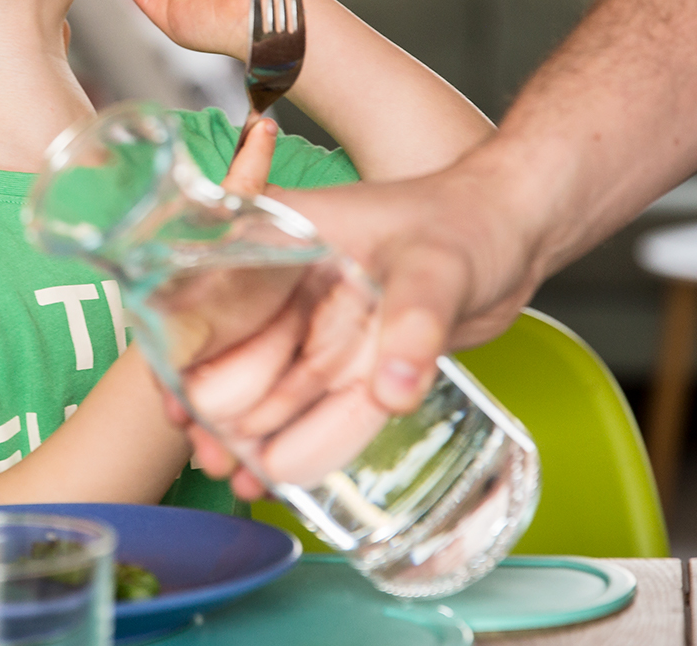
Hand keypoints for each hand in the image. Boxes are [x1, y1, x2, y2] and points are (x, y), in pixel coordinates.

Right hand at [171, 153, 541, 499]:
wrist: (518, 233)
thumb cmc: (474, 222)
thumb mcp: (440, 266)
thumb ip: (415, 322)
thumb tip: (392, 391)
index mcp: (286, 229)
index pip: (208, 285)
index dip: (184, 345)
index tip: (179, 399)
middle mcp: (289, 270)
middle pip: (228, 342)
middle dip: (210, 402)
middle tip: (208, 452)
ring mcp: (315, 311)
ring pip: (264, 376)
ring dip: (245, 426)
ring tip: (236, 474)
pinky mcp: (343, 343)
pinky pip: (306, 392)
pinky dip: (290, 428)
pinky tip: (276, 468)